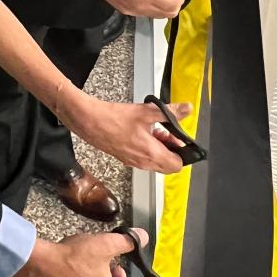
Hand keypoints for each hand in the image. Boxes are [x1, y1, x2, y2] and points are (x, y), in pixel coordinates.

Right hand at [62, 93, 191, 173]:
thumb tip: (187, 109)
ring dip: (159, 149)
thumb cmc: (114, 118)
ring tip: (153, 130)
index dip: (182, 152)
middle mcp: (143, 162)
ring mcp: (133, 162)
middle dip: (171, 151)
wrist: (90, 121)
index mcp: (151, 153)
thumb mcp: (146, 111)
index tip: (178, 138)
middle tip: (167, 133)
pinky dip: (147, 149)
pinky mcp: (125, 158)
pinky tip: (141, 133)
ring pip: (155, 163)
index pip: (177, 165)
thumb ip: (170, 112)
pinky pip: (143, 159)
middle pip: (167, 166)